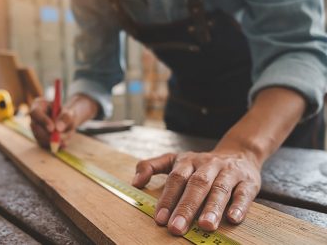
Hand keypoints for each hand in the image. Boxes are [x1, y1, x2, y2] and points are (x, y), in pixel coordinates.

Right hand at [30, 97, 75, 147]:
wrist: (66, 121)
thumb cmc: (66, 114)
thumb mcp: (68, 113)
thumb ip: (65, 118)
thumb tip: (58, 129)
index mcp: (38, 106)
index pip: (35, 112)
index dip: (43, 121)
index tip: (52, 129)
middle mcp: (33, 118)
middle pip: (35, 128)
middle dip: (48, 136)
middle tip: (61, 139)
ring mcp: (34, 130)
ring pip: (40, 138)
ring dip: (55, 140)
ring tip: (68, 135)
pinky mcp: (38, 139)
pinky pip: (45, 145)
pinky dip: (56, 145)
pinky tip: (65, 140)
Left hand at [132, 150, 260, 233]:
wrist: (238, 153)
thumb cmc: (201, 164)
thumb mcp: (175, 159)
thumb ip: (153, 166)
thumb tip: (135, 182)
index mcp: (188, 161)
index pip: (176, 179)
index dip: (167, 198)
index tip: (159, 219)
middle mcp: (208, 165)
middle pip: (196, 184)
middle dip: (186, 207)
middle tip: (176, 228)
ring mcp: (228, 172)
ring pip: (220, 189)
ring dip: (212, 207)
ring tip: (205, 225)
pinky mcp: (247, 182)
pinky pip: (243, 193)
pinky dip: (239, 205)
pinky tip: (233, 218)